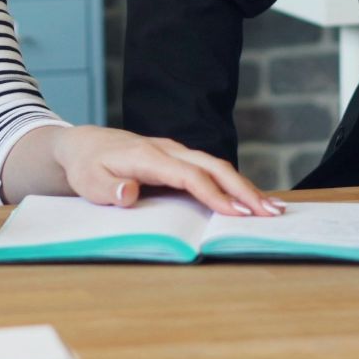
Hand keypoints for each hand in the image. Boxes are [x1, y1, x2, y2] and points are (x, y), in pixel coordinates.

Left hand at [49, 126, 283, 216]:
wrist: (85, 144)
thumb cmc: (87, 166)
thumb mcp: (88, 181)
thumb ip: (107, 189)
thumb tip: (129, 194)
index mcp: (149, 157)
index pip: (189, 176)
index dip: (214, 195)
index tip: (237, 213)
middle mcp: (169, 150)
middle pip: (214, 167)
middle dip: (244, 190)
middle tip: (271, 212)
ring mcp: (176, 153)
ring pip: (217, 167)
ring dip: (245, 187)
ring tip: (272, 208)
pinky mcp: (179, 159)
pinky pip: (211, 170)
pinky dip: (233, 184)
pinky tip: (251, 199)